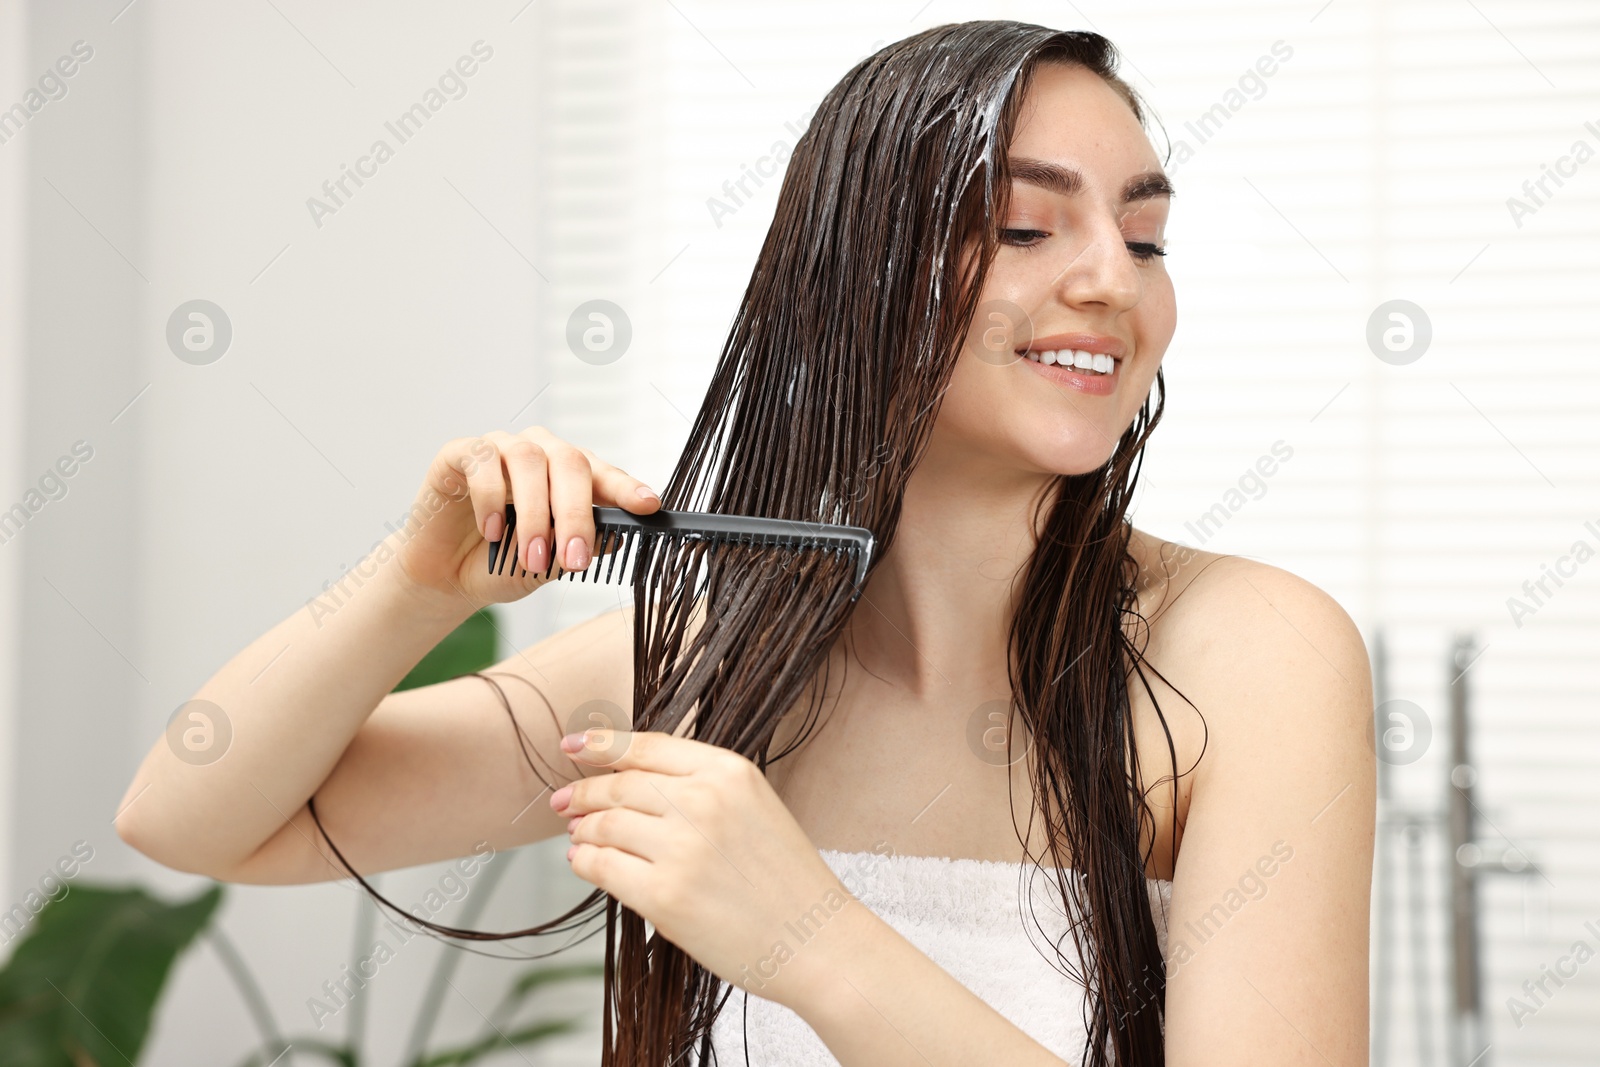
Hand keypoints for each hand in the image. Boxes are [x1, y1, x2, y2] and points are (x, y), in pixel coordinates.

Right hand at [392, 427, 660, 609]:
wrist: (446, 576)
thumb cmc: (503, 564)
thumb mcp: (550, 564)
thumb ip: (579, 547)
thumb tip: (617, 536)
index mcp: (570, 475)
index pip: (604, 474)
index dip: (626, 487)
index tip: (648, 505)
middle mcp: (541, 454)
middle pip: (570, 462)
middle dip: (575, 515)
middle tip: (574, 559)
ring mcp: (501, 448)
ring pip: (528, 460)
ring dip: (534, 513)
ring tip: (532, 555)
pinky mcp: (460, 453)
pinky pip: (482, 460)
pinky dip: (490, 498)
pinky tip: (492, 531)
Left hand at [551, 729, 858, 1011]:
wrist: (816, 940)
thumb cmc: (786, 880)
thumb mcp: (755, 807)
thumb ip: (702, 786)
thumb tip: (630, 781)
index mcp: (729, 772)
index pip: (647, 746)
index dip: (602, 744)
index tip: (573, 745)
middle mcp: (704, 801)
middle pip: (620, 784)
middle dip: (584, 791)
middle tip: (564, 801)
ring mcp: (682, 848)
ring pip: (606, 824)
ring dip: (582, 828)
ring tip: (576, 834)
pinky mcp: (665, 896)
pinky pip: (604, 867)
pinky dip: (584, 861)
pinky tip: (581, 861)